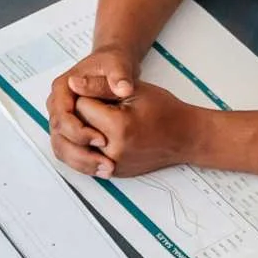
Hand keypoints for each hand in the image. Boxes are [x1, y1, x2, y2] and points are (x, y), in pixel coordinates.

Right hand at [46, 42, 140, 171]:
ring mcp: (63, 119)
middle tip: (104, 161)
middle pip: (59, 134)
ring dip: (81, 161)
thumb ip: (119, 76)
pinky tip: (103, 169)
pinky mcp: (71, 130)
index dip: (79, 131)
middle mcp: (58, 105)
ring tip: (106, 170)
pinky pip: (70, 150)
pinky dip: (84, 162)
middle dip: (80, 151)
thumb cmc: (112, 64)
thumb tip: (123, 88)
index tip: (102, 140)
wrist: (112, 66)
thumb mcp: (117, 65)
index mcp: (63, 88)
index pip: (62, 116)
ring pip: (62, 146)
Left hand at [60, 80, 204, 178]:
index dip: (88, 96)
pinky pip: (87, 160)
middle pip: (76, 128)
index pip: (80, 106)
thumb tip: (72, 84)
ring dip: (83, 133)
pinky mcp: (114, 174)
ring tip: (101, 122)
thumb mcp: (133, 90)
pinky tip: (102, 135)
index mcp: (118, 127)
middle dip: (84, 115)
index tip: (103, 95)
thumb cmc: (164, 110)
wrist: (185, 137)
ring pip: (77, 147)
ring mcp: (113, 165)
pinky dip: (88, 147)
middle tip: (104, 108)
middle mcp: (113, 150)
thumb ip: (100, 86)